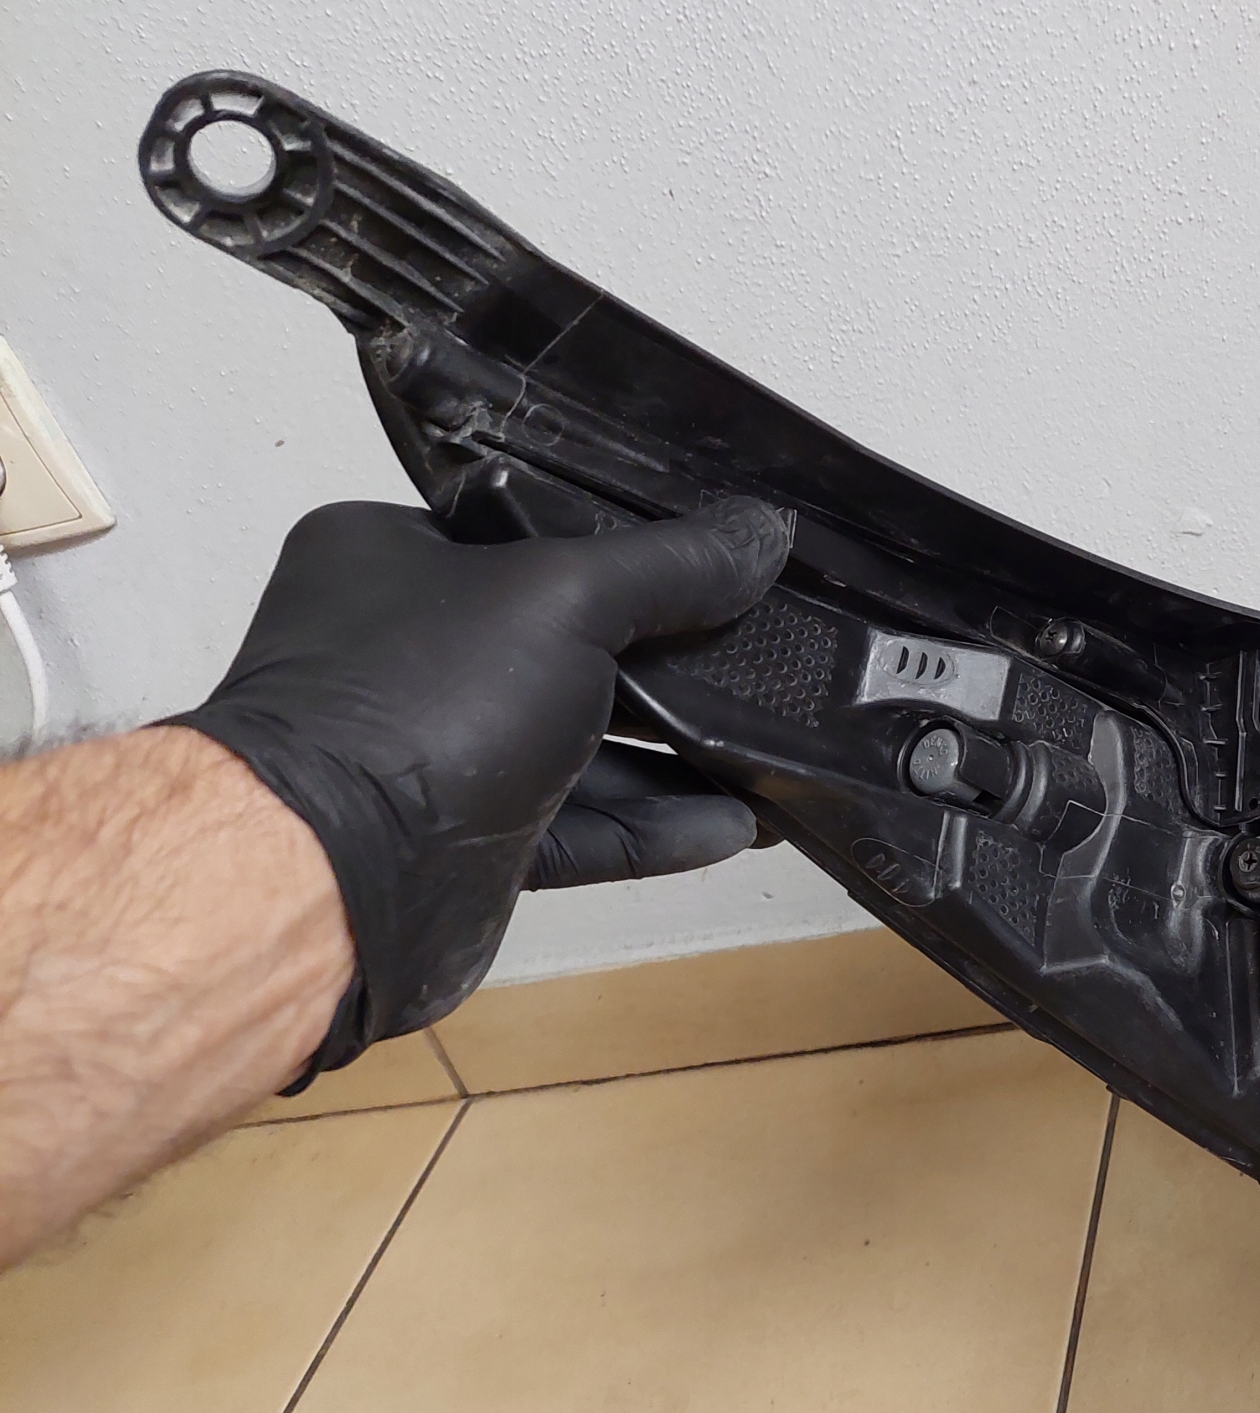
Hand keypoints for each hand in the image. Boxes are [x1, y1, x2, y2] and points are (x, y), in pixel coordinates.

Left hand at [171, 497, 793, 1071]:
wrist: (334, 881)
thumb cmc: (427, 703)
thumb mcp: (567, 599)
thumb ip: (672, 568)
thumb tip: (765, 531)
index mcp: (393, 559)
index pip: (526, 532)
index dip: (626, 542)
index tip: (722, 554)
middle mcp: (408, 650)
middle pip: (567, 640)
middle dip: (668, 658)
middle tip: (767, 654)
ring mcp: (438, 752)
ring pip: (580, 742)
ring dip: (675, 753)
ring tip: (773, 752)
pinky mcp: (470, 843)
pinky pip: (578, 825)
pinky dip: (652, 825)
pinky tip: (734, 825)